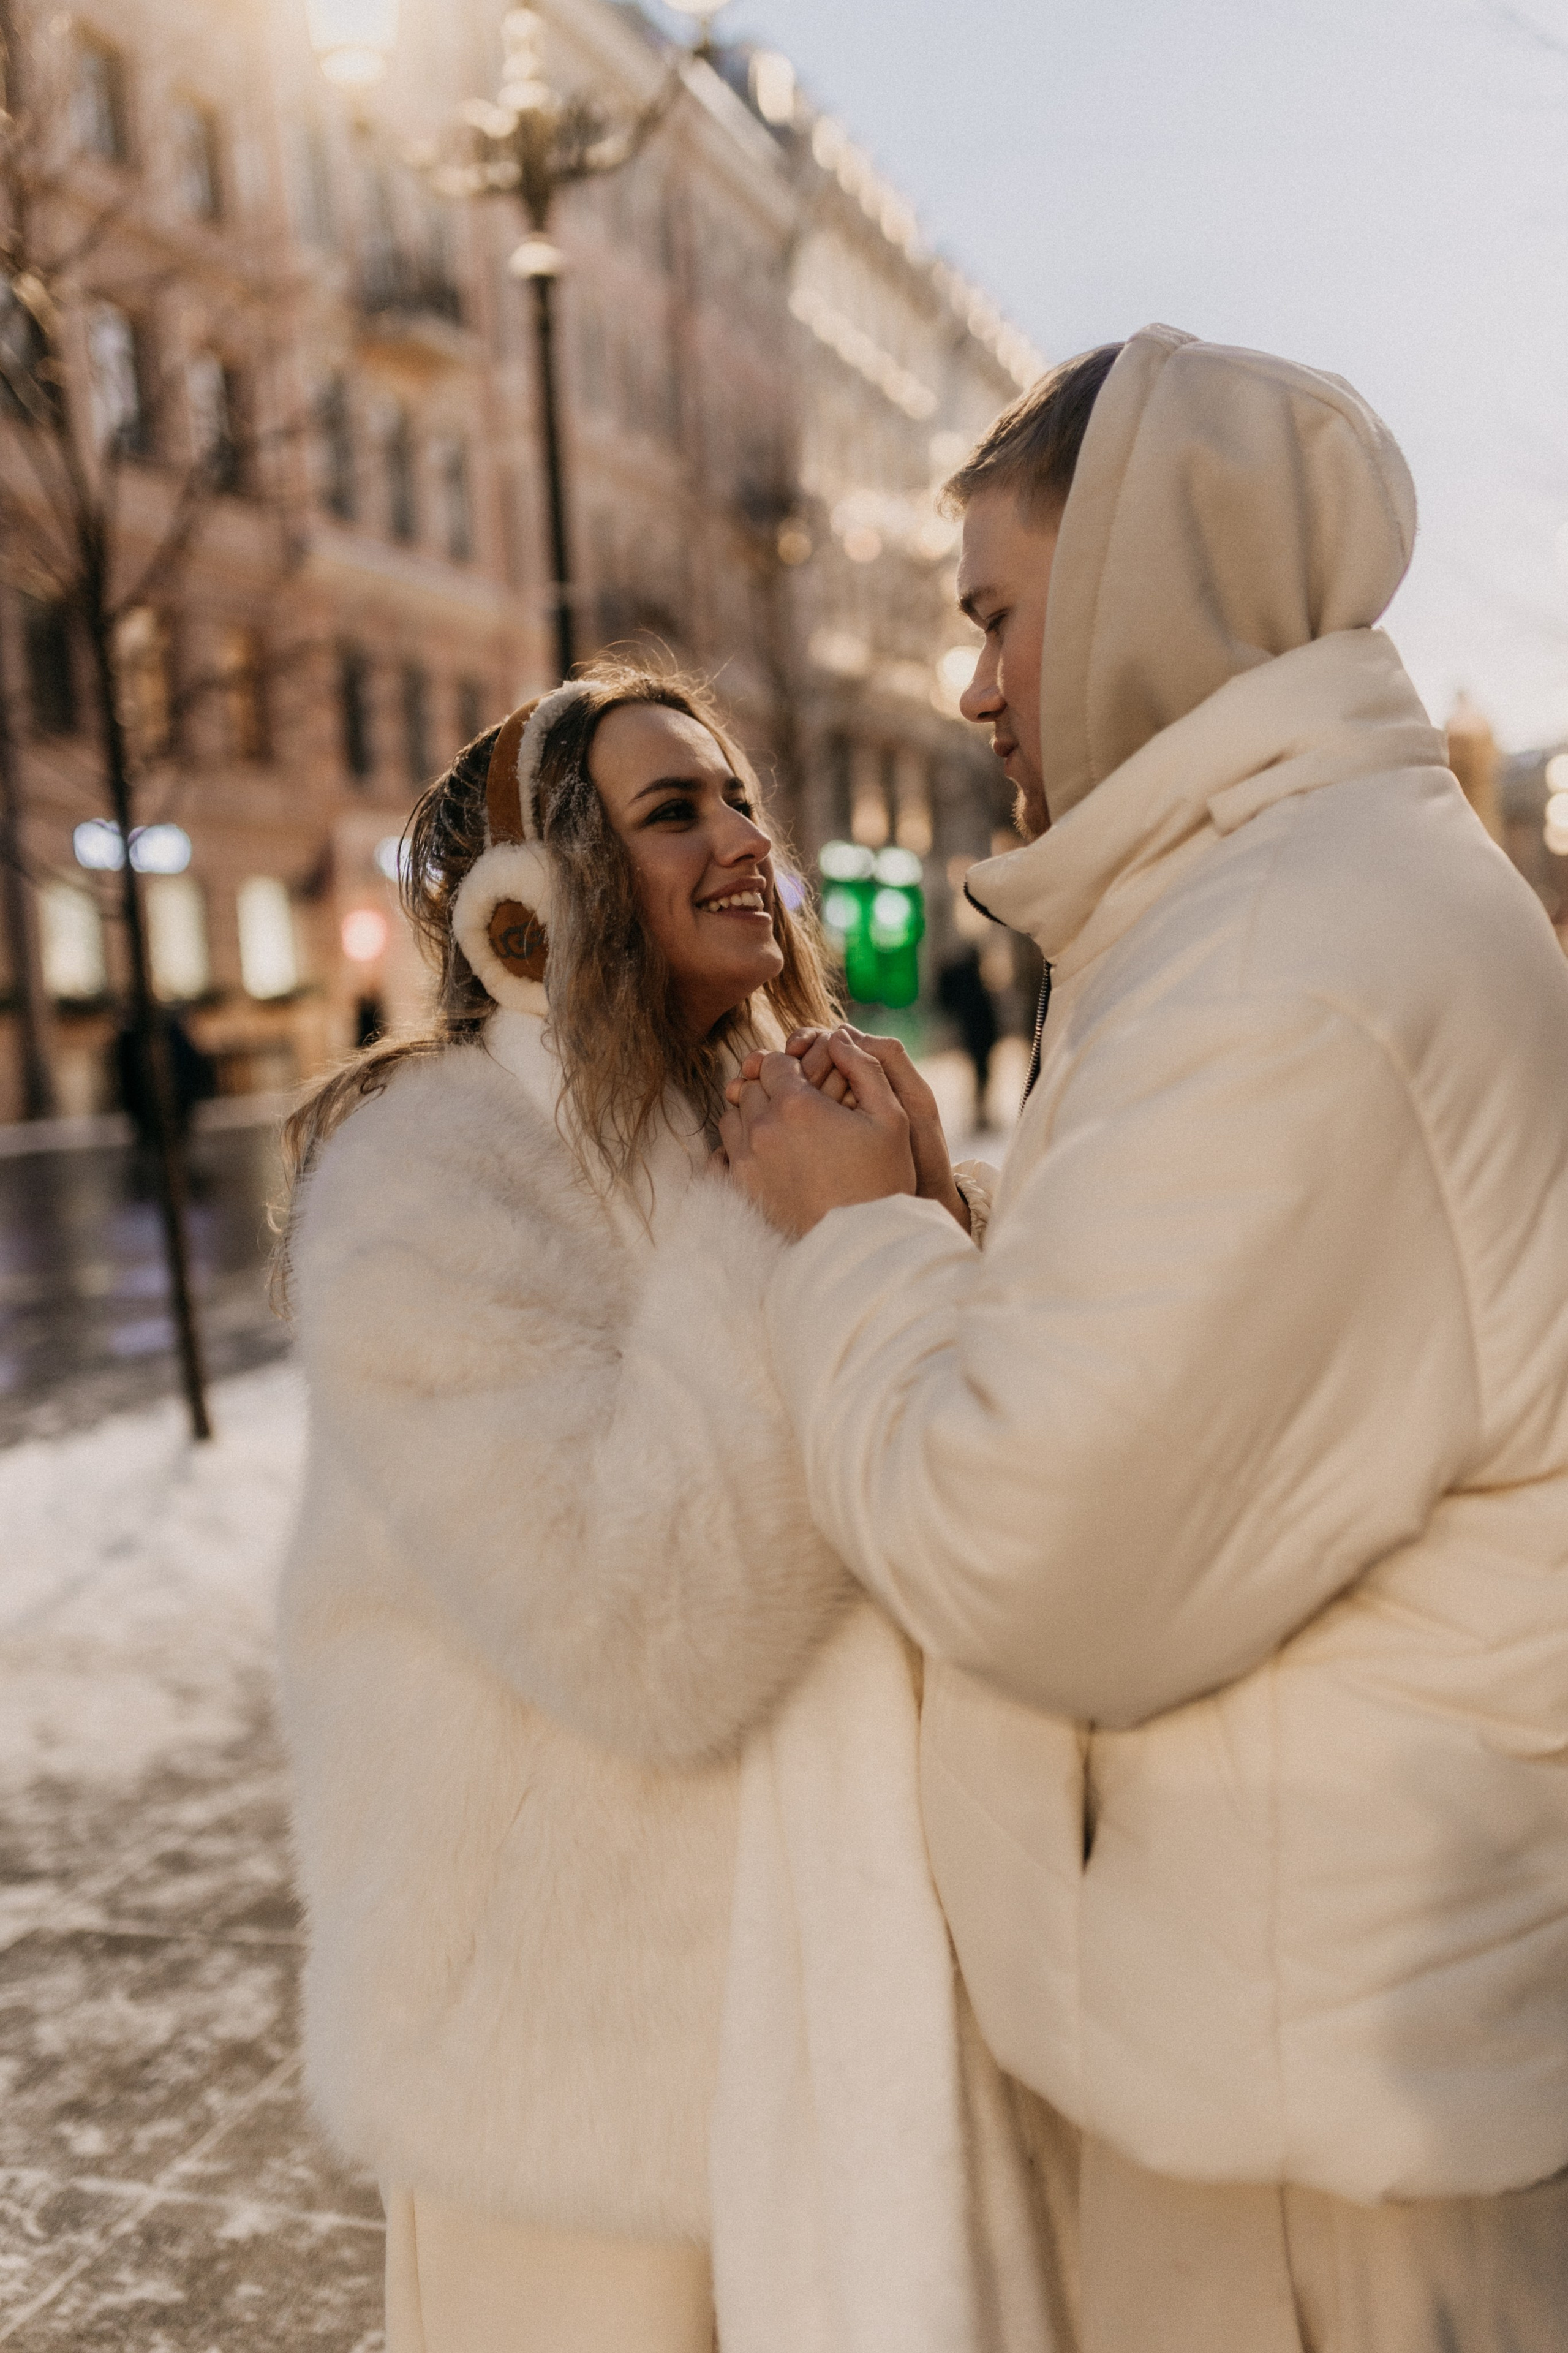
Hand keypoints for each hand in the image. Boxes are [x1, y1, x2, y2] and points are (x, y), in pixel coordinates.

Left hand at [738, 1026, 968, 1232]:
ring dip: (751, 1116)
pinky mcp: (741, 1191)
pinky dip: (732, 1151)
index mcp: (797, 1105)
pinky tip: (758, 1156)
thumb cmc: (883, 1180)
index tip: (808, 1082)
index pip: (775, 1062)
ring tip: (781, 1131)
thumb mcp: (892, 1117)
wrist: (863, 1246)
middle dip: (770, 1088)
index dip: (792, 1066)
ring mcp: (746, 1161)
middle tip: (796, 1105)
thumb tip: (838, 1036)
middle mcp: (763, 1129)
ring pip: (731, 1118)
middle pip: (750, 1087)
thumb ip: (866, 1068)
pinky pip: (719, 1157)